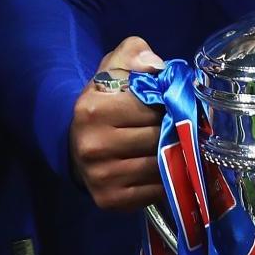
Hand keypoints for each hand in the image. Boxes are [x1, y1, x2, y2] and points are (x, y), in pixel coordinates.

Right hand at [70, 36, 167, 212]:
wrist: (74, 141)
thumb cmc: (102, 101)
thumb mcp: (113, 67)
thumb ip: (135, 54)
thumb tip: (156, 66)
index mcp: (92, 110)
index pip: (150, 108)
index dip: (167, 105)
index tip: (172, 104)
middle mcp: (93, 145)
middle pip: (157, 138)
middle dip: (174, 130)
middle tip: (180, 126)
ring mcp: (100, 176)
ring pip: (159, 166)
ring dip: (174, 156)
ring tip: (176, 145)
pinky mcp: (109, 200)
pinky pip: (154, 191)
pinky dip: (165, 180)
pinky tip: (163, 167)